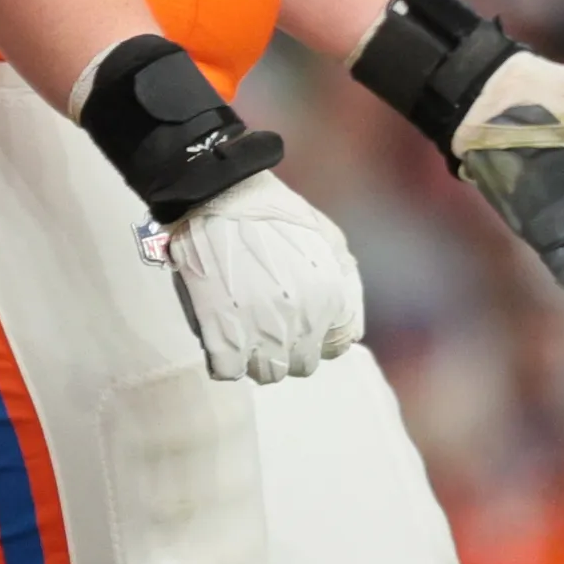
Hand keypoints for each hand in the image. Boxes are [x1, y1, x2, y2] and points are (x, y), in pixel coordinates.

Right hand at [155, 170, 364, 383]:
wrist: (215, 190)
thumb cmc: (272, 209)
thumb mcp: (330, 238)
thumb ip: (348, 285)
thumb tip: (348, 328)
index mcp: (331, 300)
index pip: (336, 347)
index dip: (317, 334)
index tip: (297, 320)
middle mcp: (303, 323)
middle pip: (302, 364)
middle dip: (288, 347)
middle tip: (266, 323)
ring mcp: (261, 332)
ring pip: (266, 373)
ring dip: (254, 356)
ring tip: (240, 330)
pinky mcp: (220, 333)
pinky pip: (226, 370)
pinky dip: (222, 359)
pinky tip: (217, 334)